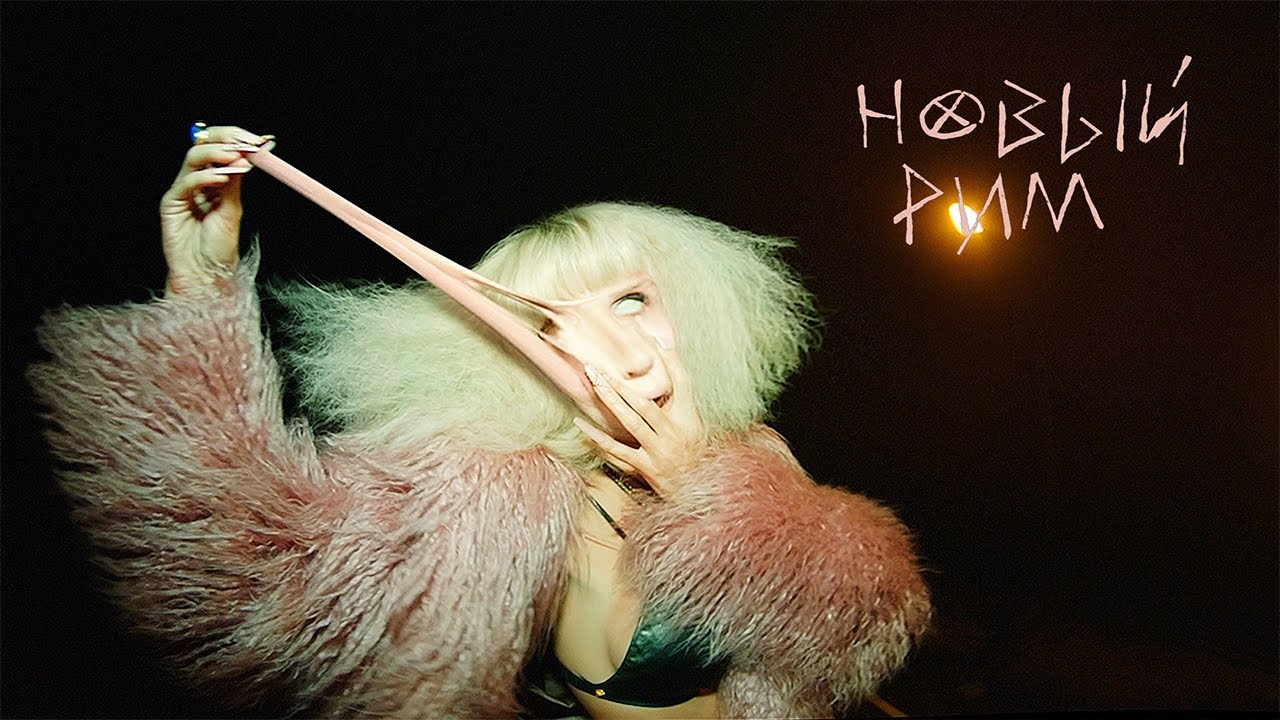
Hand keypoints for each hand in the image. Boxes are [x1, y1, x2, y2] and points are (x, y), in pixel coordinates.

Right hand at [160, 125, 272, 294]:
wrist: (206, 272)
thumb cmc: (220, 245)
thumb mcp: (234, 208)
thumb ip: (237, 181)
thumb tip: (249, 153)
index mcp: (214, 179)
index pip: (221, 146)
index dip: (238, 139)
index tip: (261, 140)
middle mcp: (197, 180)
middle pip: (204, 144)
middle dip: (227, 139)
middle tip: (247, 144)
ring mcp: (183, 190)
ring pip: (193, 158)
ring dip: (217, 154)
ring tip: (237, 158)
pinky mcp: (171, 203)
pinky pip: (186, 182)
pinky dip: (205, 176)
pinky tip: (222, 178)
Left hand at [573, 340, 705, 496]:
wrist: (702, 489)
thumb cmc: (693, 451)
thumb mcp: (692, 423)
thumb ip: (677, 399)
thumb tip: (663, 367)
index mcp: (688, 417)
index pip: (680, 380)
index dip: (668, 358)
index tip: (650, 336)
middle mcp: (674, 432)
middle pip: (645, 402)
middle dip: (620, 383)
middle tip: (598, 367)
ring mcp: (660, 451)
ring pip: (631, 422)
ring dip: (610, 402)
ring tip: (593, 383)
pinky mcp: (648, 468)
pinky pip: (619, 451)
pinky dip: (599, 439)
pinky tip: (582, 425)